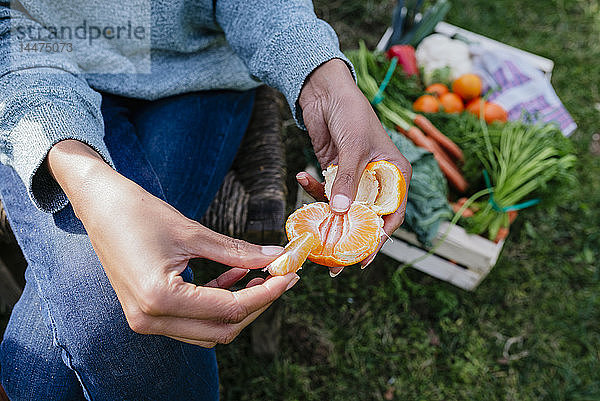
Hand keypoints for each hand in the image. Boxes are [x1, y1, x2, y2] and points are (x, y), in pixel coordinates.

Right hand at [47, 140, 298, 346]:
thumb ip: (237, 251)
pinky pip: (192, 320)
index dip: (266, 294)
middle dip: (257, 304)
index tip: (289, 276)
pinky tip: (236, 275)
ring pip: (209, 330)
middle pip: (222, 328)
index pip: (229, 309)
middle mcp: (150, 319)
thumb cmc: (138, 211)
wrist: (98, 204)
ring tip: (262, 276)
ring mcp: (145, 320)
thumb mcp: (193, 232)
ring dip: (238, 306)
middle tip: (281, 277)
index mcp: (160, 299)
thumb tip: (276, 257)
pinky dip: (217, 302)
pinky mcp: (147, 312)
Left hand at [298, 59, 411, 274]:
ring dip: (326, 217)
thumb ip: (348, 181)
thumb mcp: (353, 148)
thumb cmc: (351, 113)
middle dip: (348, 236)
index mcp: (395, 174)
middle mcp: (377, 180)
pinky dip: (312, 188)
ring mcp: (354, 177)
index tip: (363, 258)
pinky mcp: (334, 172)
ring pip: (343, 207)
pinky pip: (325, 190)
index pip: (392, 214)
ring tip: (311, 232)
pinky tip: (301, 175)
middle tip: (333, 260)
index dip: (379, 238)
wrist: (325, 90)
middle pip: (366, 216)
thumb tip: (341, 213)